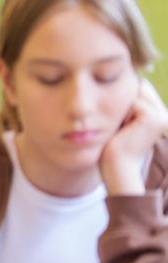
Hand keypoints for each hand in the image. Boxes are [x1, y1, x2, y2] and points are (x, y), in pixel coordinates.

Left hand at [100, 79, 167, 194]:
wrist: (117, 166)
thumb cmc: (113, 147)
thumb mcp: (121, 123)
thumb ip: (126, 105)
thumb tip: (123, 82)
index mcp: (158, 115)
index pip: (141, 88)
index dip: (125, 97)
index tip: (121, 121)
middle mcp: (163, 114)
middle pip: (140, 87)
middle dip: (125, 101)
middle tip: (122, 126)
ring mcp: (161, 115)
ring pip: (136, 93)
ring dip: (123, 108)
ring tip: (123, 128)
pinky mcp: (154, 117)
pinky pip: (134, 102)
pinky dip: (124, 114)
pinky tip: (125, 130)